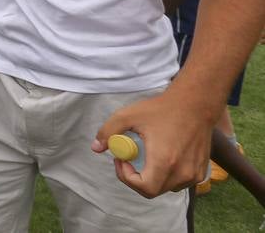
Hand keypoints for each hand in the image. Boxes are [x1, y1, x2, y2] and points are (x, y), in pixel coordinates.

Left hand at [92, 91, 211, 197]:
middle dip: (135, 179)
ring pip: (166, 188)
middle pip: (153, 190)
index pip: (144, 188)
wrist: (195, 105)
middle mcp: (182, 172)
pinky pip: (179, 182)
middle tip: (128, 159)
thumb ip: (109, 131)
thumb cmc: (162, 109)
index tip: (121, 160)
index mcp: (164, 162)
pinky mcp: (200, 171)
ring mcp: (194, 174)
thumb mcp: (128, 115)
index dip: (127, 178)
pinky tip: (161, 158)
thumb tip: (96, 148)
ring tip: (144, 157)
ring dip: (151, 178)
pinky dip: (166, 176)